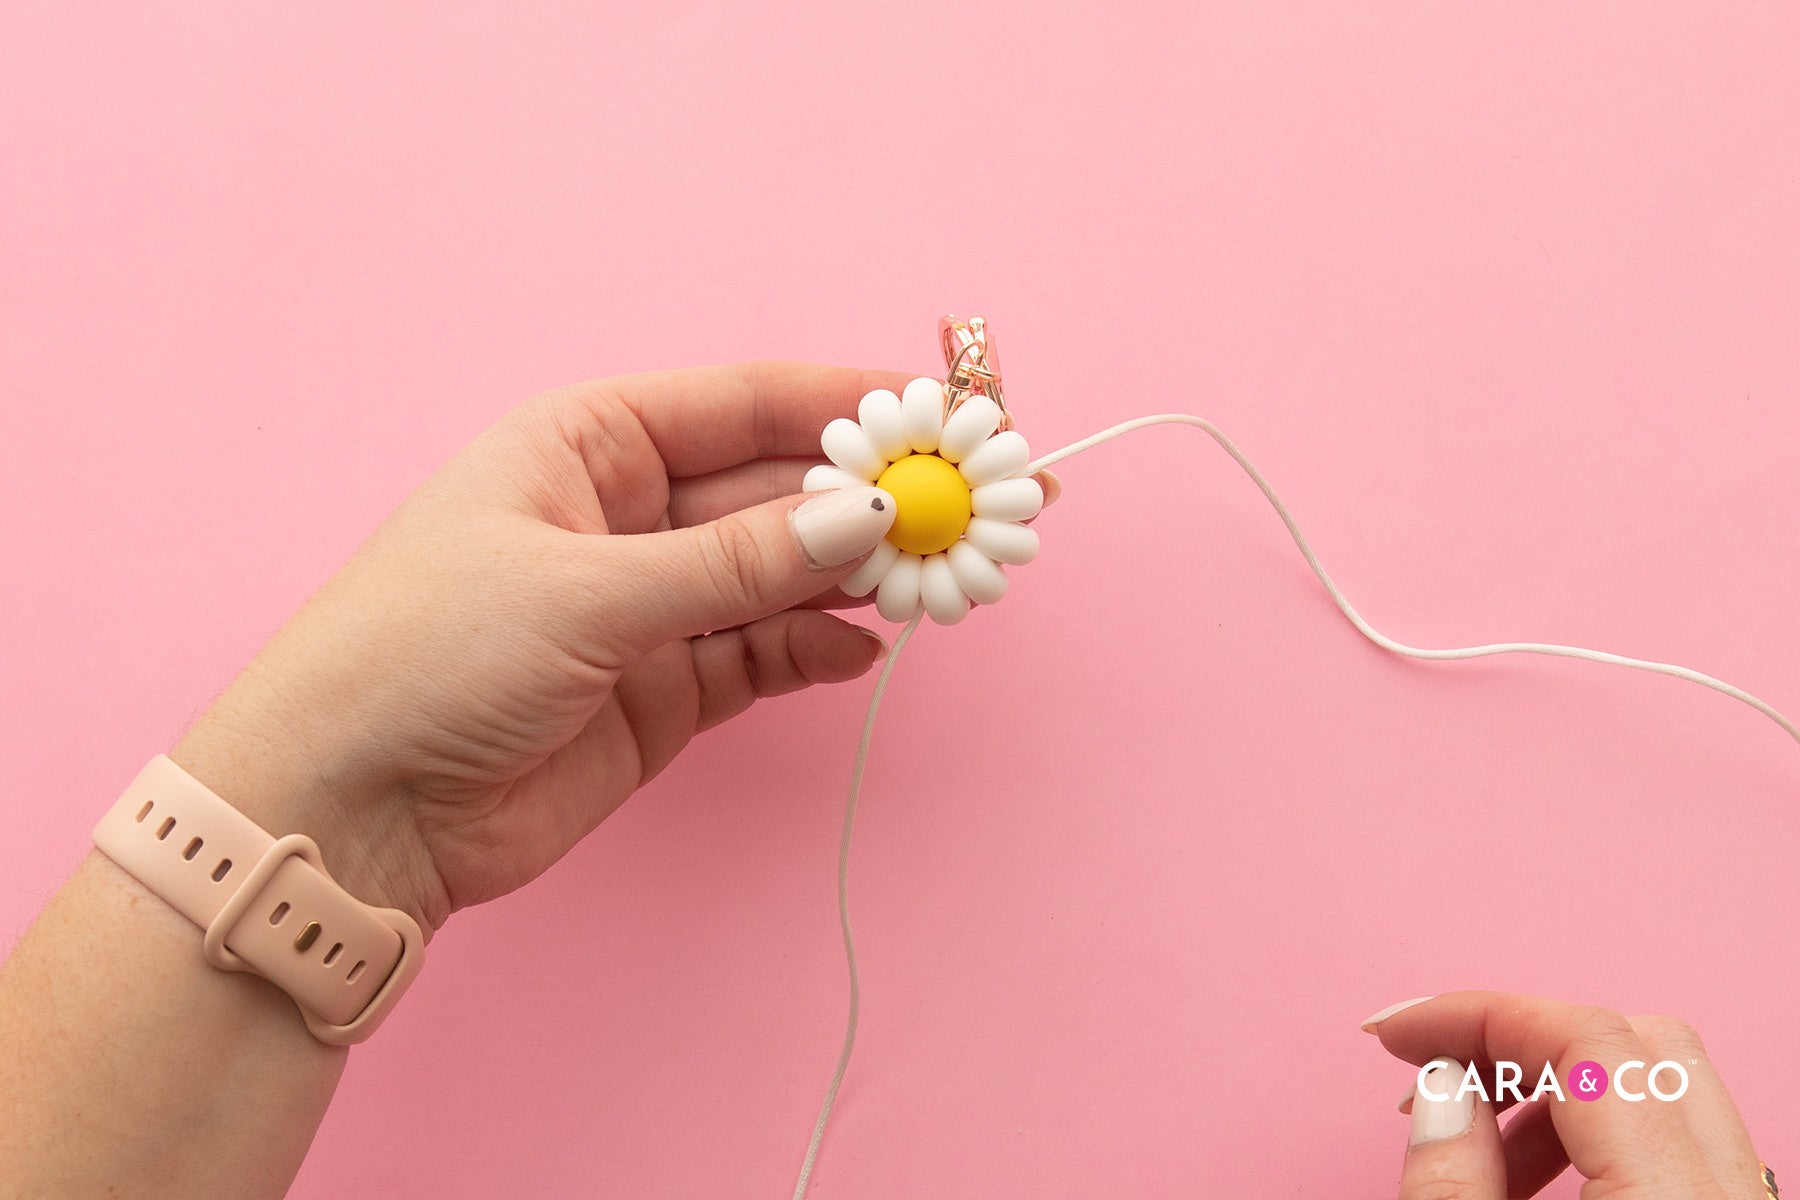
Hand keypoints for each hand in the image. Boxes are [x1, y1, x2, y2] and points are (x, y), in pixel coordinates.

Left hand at [170, 362, 937, 934]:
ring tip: (943, 580)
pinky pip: (764, 654)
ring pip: (783, 574)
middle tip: (975, 506)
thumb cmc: (426, 655)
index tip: (946, 413)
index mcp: (588, 442)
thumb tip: (863, 515)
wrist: (349, 812)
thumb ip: (735, 563)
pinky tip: (867, 646)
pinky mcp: (664, 690)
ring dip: (859, 578)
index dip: (849, 404)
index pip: (745, 403)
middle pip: (778, 489)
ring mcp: (649, 604)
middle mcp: (626, 513)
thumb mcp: (586, 591)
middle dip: (873, 497)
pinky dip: (817, 650)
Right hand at [1365, 992, 1770, 1198]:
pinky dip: (1600, 1142)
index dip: (1475, 1015)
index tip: (1396, 1032)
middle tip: (1431, 1074)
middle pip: (1641, 1046)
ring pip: (1666, 1098)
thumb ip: (1453, 1179)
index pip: (1586, 1040)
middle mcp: (1733, 1197)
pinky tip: (1528, 1184)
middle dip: (1520, 1042)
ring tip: (1470, 1148)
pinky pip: (1681, 1152)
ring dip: (1556, 1095)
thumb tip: (1440, 1087)